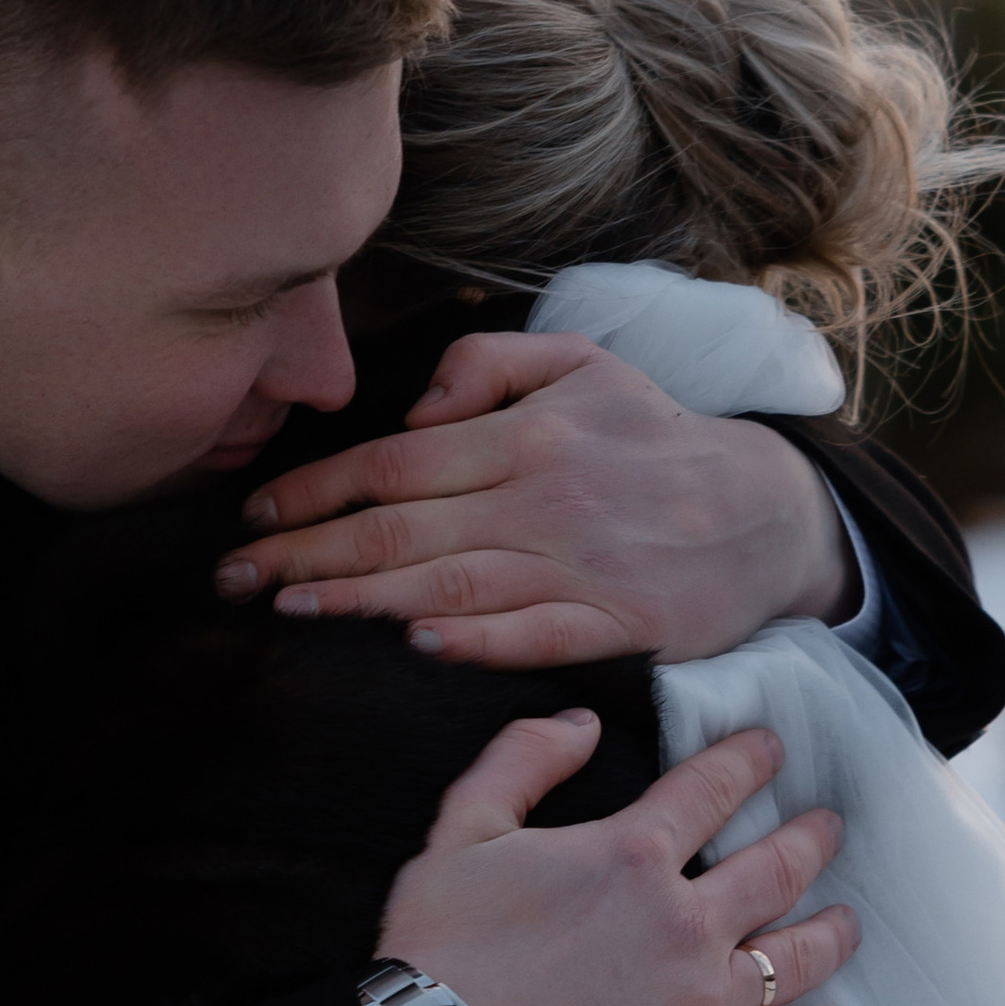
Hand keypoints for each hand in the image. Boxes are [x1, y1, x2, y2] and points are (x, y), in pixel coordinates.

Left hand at [218, 328, 854, 665]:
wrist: (770, 513)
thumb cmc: (657, 439)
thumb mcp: (583, 364)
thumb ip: (489, 362)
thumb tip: (412, 407)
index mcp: (527, 433)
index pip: (395, 462)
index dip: (315, 489)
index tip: (255, 517)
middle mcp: (546, 496)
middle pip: (403, 527)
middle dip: (307, 553)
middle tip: (234, 579)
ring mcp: (584, 565)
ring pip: (452, 583)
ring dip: (362, 599)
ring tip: (290, 610)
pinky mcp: (621, 625)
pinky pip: (537, 635)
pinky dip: (477, 640)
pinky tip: (418, 643)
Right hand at [380, 709, 855, 1005]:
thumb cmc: (441, 949)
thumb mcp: (462, 830)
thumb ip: (523, 761)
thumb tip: (583, 722)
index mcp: (633, 853)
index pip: (715, 787)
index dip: (750, 759)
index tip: (773, 748)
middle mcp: (686, 921)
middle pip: (778, 867)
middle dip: (812, 838)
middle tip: (831, 826)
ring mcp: (703, 1001)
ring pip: (798, 957)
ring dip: (831, 932)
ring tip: (848, 919)